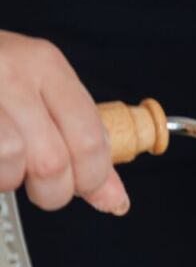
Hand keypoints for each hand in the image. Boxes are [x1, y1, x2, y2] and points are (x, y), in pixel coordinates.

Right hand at [0, 32, 127, 213]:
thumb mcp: (42, 97)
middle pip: (52, 159)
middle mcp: (10, 70)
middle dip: (51, 191)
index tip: (81, 187)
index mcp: (46, 65)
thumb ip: (82, 147)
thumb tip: (114, 200)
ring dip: (8, 180)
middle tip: (40, 188)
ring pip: (9, 157)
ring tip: (6, 170)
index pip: (90, 140)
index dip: (91, 179)